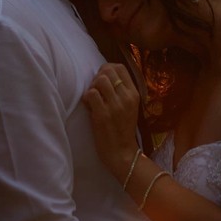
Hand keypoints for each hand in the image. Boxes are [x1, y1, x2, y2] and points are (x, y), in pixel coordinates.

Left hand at [82, 63, 140, 177]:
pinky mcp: (103, 115)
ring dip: (92, 87)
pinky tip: (89, 106)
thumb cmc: (122, 129)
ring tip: (92, 98)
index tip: (102, 79)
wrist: (122, 153)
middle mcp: (126, 97)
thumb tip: (104, 75)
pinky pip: (91, 94)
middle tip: (95, 89)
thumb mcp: (129, 107)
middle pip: (108, 71)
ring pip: (99, 80)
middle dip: (97, 77)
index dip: (107, 69)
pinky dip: (86, 98)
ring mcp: (115, 106)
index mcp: (134, 94)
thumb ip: (121, 91)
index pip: (120, 67)